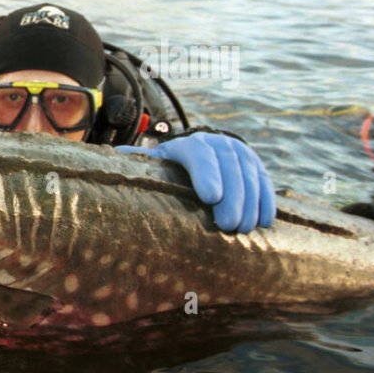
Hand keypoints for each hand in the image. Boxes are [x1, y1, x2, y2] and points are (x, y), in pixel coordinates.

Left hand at [117, 133, 275, 232]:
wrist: (195, 155)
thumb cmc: (166, 170)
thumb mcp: (151, 166)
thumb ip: (136, 164)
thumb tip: (107, 160)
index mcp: (186, 145)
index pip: (199, 155)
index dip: (207, 174)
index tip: (211, 197)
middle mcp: (216, 143)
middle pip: (228, 167)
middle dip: (232, 196)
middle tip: (228, 225)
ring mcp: (239, 152)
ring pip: (250, 174)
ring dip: (251, 202)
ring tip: (245, 229)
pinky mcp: (256, 164)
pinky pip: (265, 181)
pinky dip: (266, 200)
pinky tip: (265, 221)